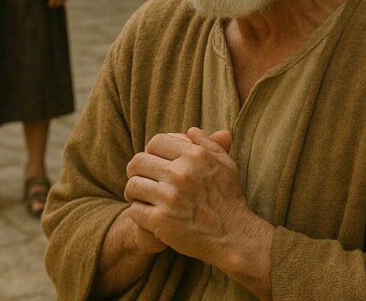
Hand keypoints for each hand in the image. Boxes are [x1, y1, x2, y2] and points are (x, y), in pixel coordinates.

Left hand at [125, 127, 253, 263]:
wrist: (233, 236)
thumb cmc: (228, 198)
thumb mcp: (225, 163)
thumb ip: (208, 143)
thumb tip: (190, 130)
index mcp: (194, 156)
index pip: (156, 141)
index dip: (152, 150)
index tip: (154, 161)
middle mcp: (180, 173)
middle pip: (138, 161)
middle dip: (137, 170)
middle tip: (142, 179)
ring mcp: (169, 198)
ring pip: (133, 185)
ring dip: (135, 192)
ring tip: (143, 197)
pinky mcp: (161, 221)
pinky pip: (134, 210)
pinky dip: (139, 213)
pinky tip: (148, 215)